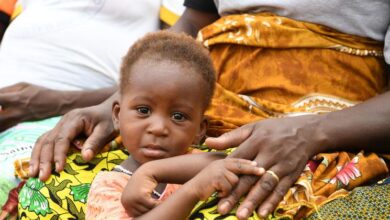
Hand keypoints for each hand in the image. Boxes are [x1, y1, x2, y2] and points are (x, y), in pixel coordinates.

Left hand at [0, 83, 60, 130]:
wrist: (57, 105)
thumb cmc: (40, 92)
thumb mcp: (23, 85)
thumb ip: (5, 90)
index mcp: (16, 98)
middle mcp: (16, 111)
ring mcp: (18, 119)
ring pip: (0, 125)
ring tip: (0, 112)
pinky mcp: (20, 124)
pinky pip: (4, 128)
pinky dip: (0, 127)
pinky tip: (1, 122)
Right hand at [29, 99, 116, 180]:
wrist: (109, 109)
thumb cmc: (110, 120)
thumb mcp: (107, 131)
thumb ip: (95, 143)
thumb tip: (85, 158)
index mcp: (75, 119)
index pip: (62, 138)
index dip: (59, 154)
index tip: (59, 169)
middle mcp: (64, 121)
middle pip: (49, 140)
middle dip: (44, 160)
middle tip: (42, 177)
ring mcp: (60, 125)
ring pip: (43, 140)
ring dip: (37, 157)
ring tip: (32, 174)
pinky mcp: (60, 131)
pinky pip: (45, 141)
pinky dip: (39, 153)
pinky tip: (36, 165)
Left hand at [121, 165, 160, 216]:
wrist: (147, 171)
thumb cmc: (144, 183)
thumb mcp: (136, 195)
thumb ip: (136, 205)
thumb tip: (136, 217)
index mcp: (124, 202)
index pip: (135, 214)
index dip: (144, 213)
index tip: (151, 210)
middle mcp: (126, 201)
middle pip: (140, 213)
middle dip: (149, 211)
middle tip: (158, 209)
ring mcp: (132, 199)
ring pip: (146, 210)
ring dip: (154, 208)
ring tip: (160, 205)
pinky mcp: (140, 196)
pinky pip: (151, 205)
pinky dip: (157, 204)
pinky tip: (161, 202)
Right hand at [187, 158, 263, 201]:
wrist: (192, 190)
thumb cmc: (206, 184)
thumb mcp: (218, 174)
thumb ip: (229, 171)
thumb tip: (245, 175)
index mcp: (222, 161)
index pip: (239, 160)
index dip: (250, 163)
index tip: (260, 165)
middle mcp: (221, 163)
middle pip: (240, 166)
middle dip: (252, 170)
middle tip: (262, 172)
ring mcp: (219, 170)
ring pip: (235, 181)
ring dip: (230, 189)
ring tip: (220, 190)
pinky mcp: (216, 178)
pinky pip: (228, 188)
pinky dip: (224, 193)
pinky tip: (216, 192)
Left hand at [205, 115, 324, 218]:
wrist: (308, 131)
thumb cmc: (274, 129)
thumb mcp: (253, 128)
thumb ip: (230, 138)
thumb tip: (207, 142)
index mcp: (256, 141)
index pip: (237, 160)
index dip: (226, 175)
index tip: (213, 189)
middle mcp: (269, 154)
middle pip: (249, 176)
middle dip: (235, 194)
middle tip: (222, 209)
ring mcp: (282, 165)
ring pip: (265, 185)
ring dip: (253, 201)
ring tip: (241, 216)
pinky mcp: (292, 174)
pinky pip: (281, 190)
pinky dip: (272, 202)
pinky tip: (262, 214)